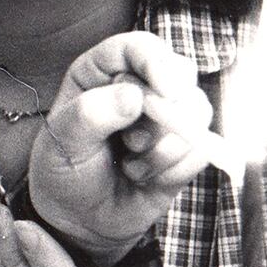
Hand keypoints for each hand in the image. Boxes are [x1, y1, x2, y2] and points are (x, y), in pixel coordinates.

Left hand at [28, 32, 214, 261]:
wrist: (80, 219)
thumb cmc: (63, 172)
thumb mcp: (63, 143)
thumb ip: (91, 115)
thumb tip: (134, 96)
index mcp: (101, 72)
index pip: (139, 47)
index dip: (157, 62)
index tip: (166, 90)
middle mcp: (138, 85)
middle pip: (179, 76)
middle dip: (162, 115)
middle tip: (130, 143)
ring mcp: (166, 116)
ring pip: (197, 111)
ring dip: (163, 148)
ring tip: (130, 164)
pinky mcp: (186, 146)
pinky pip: (203, 148)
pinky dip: (174, 168)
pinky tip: (145, 177)